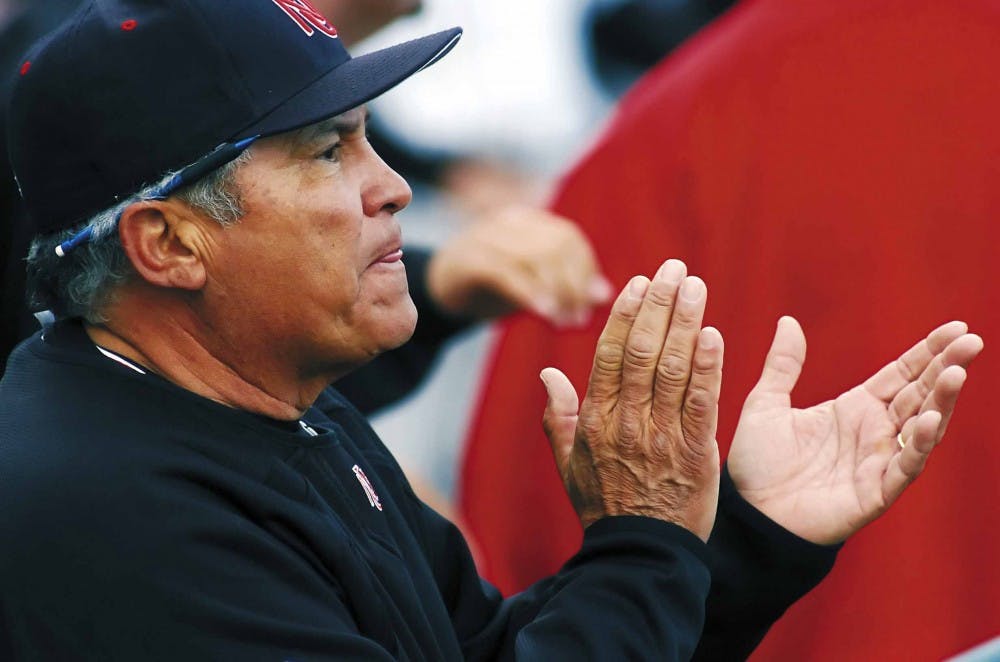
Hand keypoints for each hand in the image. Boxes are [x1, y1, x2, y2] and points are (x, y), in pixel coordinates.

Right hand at [426, 206, 612, 325]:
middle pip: (554, 246)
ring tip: (561, 322)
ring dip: (554, 292)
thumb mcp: (534, 283)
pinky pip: (506, 271)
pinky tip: (541, 312)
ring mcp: (485, 236)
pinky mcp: (467, 258)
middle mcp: (508, 222)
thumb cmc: (491, 286)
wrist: (436, 289)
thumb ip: (567, 284)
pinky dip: (528, 293)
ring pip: (533, 257)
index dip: (585, 271)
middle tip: (576, 320)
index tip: (590, 306)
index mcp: (528, 222)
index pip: (568, 238)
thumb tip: (605, 294)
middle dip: (572, 286)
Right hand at [539, 259, 721, 540]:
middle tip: (674, 269)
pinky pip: (702, 403)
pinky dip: (706, 368)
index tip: (639, 283)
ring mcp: (661, 437)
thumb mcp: (568, 464)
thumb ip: (557, 417)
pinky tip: (712, 336)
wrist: (638, 555)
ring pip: (673, 369)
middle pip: (643, 352)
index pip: (611, 355)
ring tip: (695, 286)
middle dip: (659, 305)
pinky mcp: (695, 454)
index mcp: (594, 420)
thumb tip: (548, 373)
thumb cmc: (603, 505)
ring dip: (685, 323)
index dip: (626, 315)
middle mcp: (625, 422)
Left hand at [728, 317, 983, 544]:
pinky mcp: (876, 492)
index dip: (928, 352)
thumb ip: (783, 364)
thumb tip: (788, 320)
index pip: (902, 374)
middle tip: (973, 341)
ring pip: (923, 427)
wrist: (748, 513)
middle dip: (947, 367)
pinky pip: (904, 466)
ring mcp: (879, 462)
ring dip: (942, 401)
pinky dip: (919, 444)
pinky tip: (932, 419)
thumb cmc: (757, 464)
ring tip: (957, 373)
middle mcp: (874, 432)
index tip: (956, 327)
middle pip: (921, 394)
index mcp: (855, 408)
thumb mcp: (766, 403)